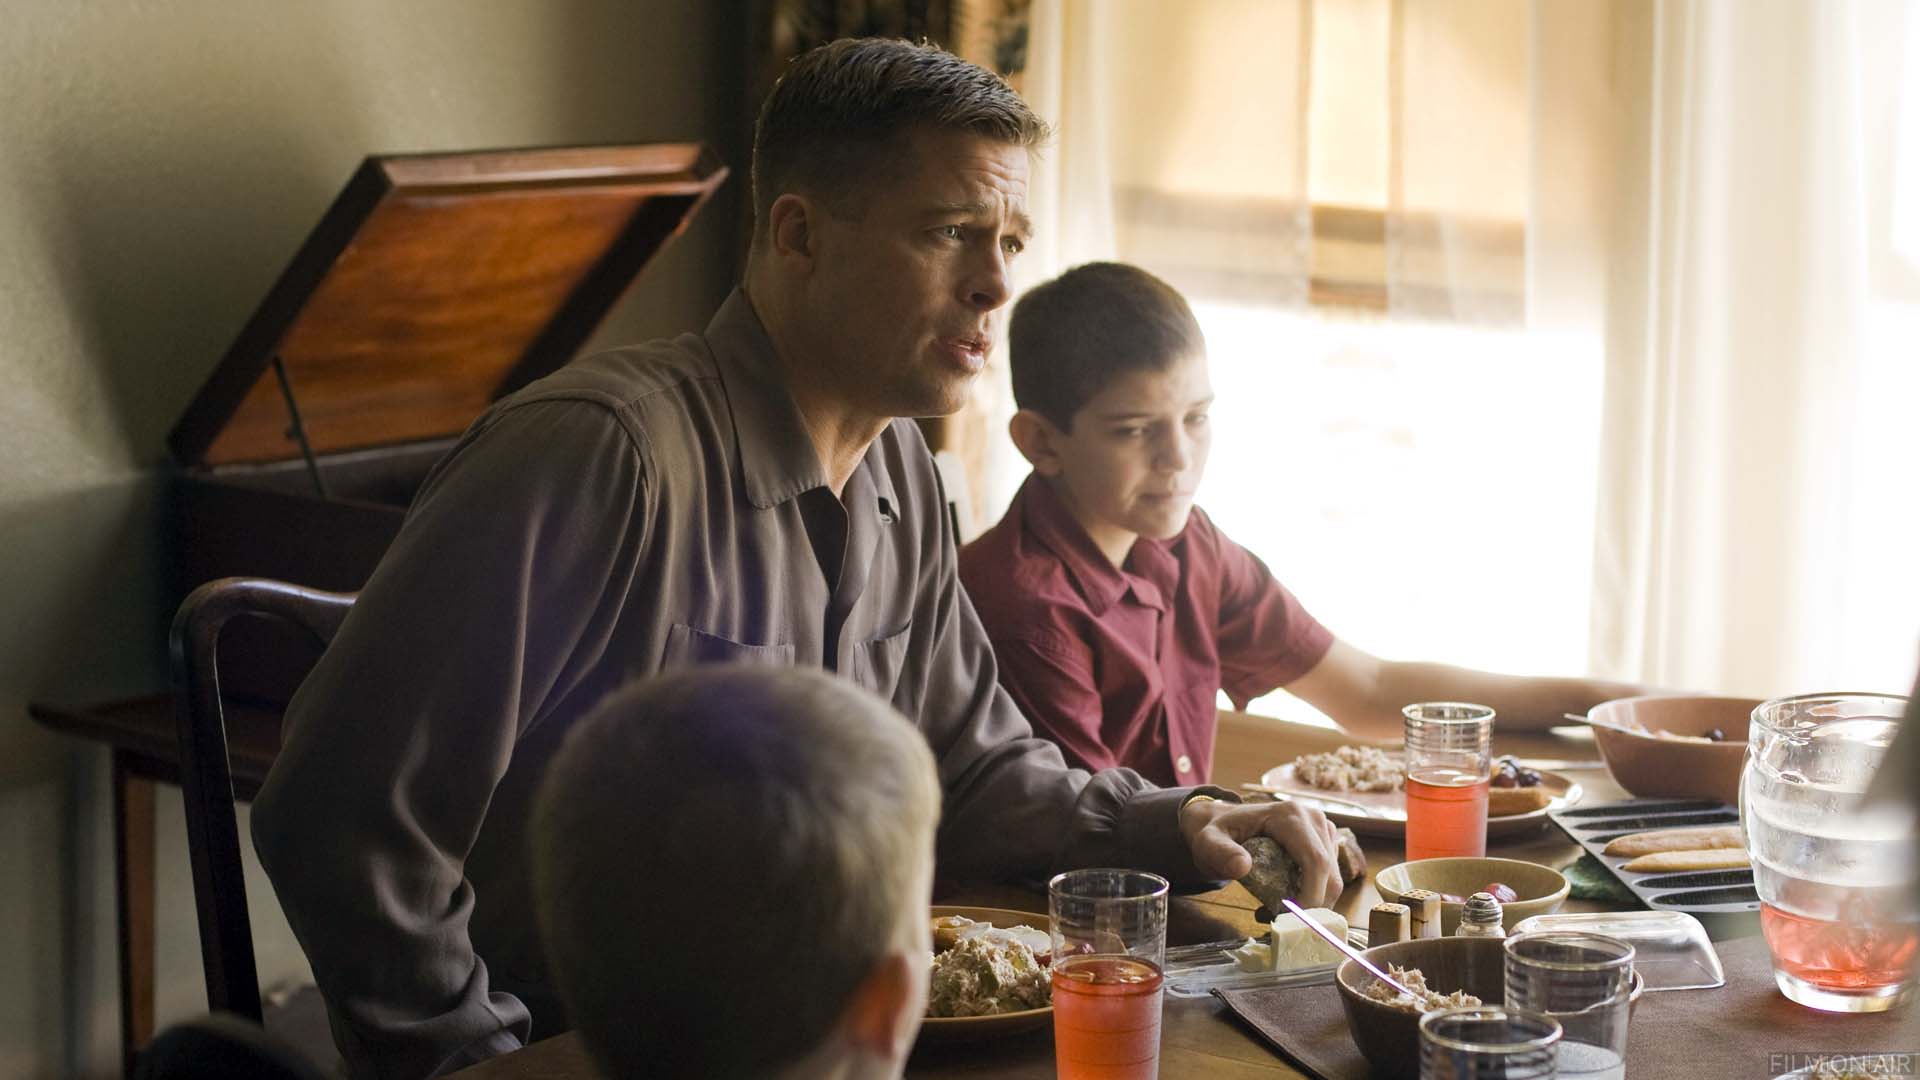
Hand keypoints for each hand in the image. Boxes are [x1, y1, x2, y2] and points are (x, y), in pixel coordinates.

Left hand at [1178, 798, 1342, 907]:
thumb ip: (1220, 853)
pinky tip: (1283, 899)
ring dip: (1309, 904)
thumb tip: (1242, 867)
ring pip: (1333, 881)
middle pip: (1329, 875)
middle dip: (1309, 906)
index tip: (1291, 917)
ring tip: (1271, 908)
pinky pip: (1329, 878)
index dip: (1311, 894)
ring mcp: (1324, 831)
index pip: (1315, 860)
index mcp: (1291, 816)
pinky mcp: (1326, 843)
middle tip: (1274, 918)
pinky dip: (1311, 896)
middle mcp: (1314, 820)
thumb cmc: (1218, 832)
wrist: (1224, 823)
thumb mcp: (1209, 842)